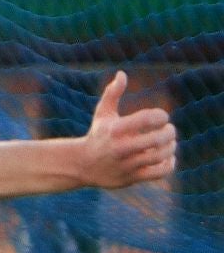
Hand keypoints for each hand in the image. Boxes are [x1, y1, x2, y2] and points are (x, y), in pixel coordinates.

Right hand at [79, 72, 176, 189]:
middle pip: (158, 138)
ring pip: (161, 155)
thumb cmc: (97, 135)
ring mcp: (126, 165)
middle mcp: (120, 148)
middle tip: (168, 130)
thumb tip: (122, 74)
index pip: (148, 119)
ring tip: (169, 143)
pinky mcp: (131, 178)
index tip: (160, 118)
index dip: (161, 116)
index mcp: (115, 130)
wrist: (81, 166)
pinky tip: (167, 157)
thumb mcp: (102, 114)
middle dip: (169, 131)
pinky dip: (169, 163)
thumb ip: (112, 94)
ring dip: (170, 147)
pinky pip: (159, 172)